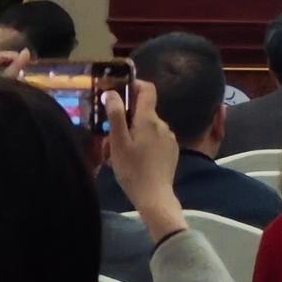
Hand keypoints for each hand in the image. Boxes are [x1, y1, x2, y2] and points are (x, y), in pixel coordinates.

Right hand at [105, 82, 186, 240]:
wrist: (155, 195)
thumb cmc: (132, 169)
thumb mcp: (118, 143)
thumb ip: (116, 116)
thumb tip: (111, 93)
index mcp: (149, 119)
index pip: (148, 89)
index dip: (135, 85)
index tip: (120, 91)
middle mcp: (162, 124)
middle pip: (144, 112)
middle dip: (127, 120)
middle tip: (110, 138)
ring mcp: (169, 137)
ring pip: (148, 127)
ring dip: (134, 134)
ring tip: (119, 153)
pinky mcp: (171, 149)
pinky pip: (155, 139)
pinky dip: (144, 143)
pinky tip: (134, 159)